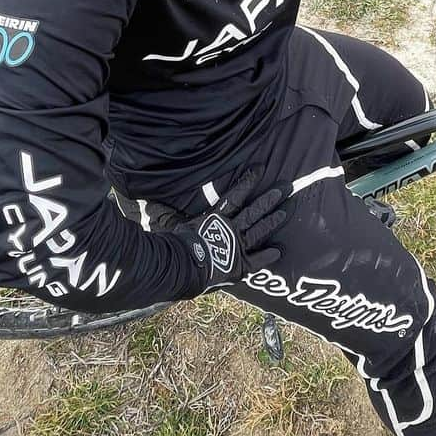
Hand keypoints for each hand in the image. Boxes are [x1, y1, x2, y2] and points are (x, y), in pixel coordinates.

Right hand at [172, 166, 289, 289]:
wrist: (180, 266)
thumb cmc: (172, 244)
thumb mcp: (167, 224)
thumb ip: (163, 213)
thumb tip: (148, 202)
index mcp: (214, 218)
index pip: (234, 195)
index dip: (247, 182)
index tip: (260, 169)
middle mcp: (229, 229)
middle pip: (253, 210)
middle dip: (270, 199)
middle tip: (286, 187)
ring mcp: (235, 246)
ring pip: (258, 229)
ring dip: (273, 219)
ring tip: (288, 209)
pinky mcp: (238, 265)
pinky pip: (256, 261)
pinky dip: (267, 256)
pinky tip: (278, 252)